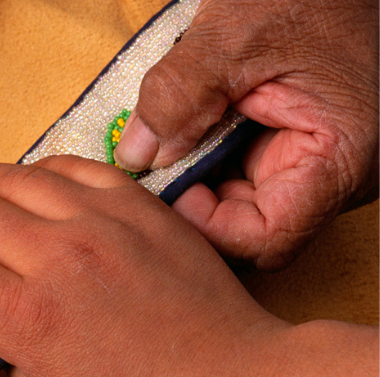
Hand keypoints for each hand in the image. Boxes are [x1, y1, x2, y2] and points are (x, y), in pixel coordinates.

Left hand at [113, 0, 378, 269]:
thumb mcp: (233, 36)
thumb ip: (178, 96)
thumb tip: (136, 156)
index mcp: (341, 158)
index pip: (265, 240)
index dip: (207, 227)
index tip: (167, 191)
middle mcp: (334, 177)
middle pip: (247, 232)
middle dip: (192, 207)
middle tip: (148, 175)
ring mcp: (311, 167)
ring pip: (236, 210)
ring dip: (192, 184)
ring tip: (164, 146)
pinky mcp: (288, 153)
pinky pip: (236, 180)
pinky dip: (201, 164)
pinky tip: (182, 136)